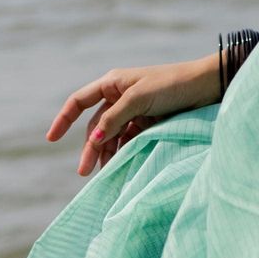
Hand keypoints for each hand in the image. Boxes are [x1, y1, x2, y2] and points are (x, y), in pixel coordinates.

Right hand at [45, 54, 220, 176]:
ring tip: (106, 174)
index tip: (50, 139)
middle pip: (96, 125)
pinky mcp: (149, 123)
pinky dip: (124, 152)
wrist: (208, 87)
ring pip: (112, 135)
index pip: (79, 101)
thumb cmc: (172, 85)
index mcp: (113, 83)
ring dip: (107, 153)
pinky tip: (122, 166)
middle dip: (90, 147)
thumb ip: (113, 120)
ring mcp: (135, 111)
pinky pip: (129, 140)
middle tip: (85, 172)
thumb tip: (93, 141)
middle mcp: (120, 96)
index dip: (63, 119)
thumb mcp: (139, 100)